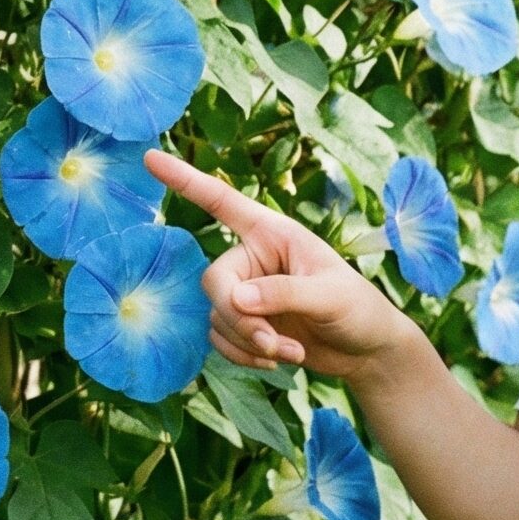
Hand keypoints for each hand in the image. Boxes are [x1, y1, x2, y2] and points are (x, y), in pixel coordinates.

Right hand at [144, 150, 411, 382]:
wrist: (367, 352)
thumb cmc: (358, 310)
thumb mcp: (329, 296)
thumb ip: (283, 293)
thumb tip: (237, 299)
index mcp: (273, 234)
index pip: (222, 202)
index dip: (185, 180)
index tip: (151, 158)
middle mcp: (253, 259)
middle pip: (215, 281)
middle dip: (238, 317)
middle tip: (270, 341)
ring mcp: (248, 293)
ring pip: (217, 315)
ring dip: (247, 341)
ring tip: (287, 353)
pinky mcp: (246, 325)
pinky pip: (221, 338)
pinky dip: (244, 354)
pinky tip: (277, 361)